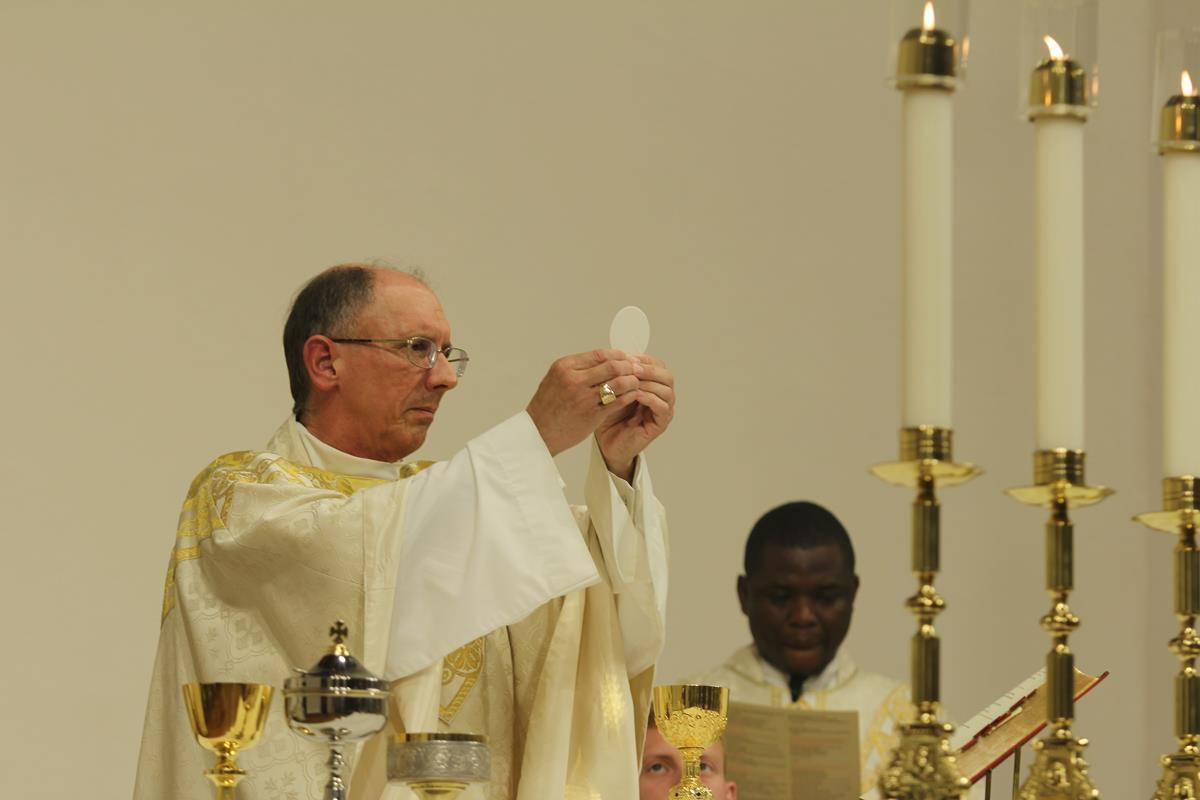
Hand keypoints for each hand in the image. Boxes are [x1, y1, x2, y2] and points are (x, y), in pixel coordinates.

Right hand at [526, 349, 642, 456]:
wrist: (538, 433)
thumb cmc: (548, 407)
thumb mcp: (556, 379)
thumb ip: (577, 368)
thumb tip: (603, 359)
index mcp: (565, 367)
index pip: (600, 354)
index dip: (618, 355)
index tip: (626, 358)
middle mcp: (574, 380)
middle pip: (612, 366)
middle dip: (629, 366)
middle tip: (637, 369)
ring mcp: (584, 398)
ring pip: (618, 382)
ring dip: (632, 381)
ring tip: (636, 382)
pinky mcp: (592, 414)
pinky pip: (618, 401)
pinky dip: (629, 396)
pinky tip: (633, 395)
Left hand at [595, 354, 674, 480]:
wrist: (606, 442)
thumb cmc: (608, 415)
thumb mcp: (612, 389)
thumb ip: (618, 374)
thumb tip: (617, 354)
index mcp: (651, 384)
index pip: (657, 365)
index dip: (644, 359)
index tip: (628, 358)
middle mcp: (661, 396)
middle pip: (666, 375)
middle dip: (649, 369)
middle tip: (633, 368)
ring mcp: (663, 410)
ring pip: (667, 390)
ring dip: (649, 383)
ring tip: (632, 381)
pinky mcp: (660, 424)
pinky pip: (663, 407)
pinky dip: (650, 398)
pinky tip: (636, 395)